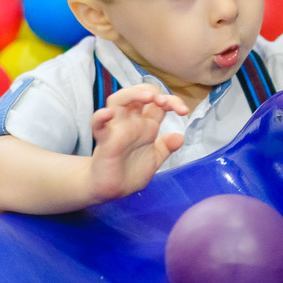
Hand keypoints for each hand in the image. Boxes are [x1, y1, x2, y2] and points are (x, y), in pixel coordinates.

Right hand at [88, 84, 188, 201]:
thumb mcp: (155, 159)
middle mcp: (131, 122)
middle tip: (163, 102)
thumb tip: (180, 137)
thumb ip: (166, 147)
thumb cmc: (132, 172)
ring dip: (132, 94)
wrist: (113, 191)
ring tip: (147, 97)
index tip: (184, 111)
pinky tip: (108, 113)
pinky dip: (100, 117)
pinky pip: (98, 125)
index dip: (172, 101)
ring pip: (118, 100)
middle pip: (137, 94)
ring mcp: (116, 129)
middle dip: (152, 92)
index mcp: (146, 125)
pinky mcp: (104, 141)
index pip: (158, 103)